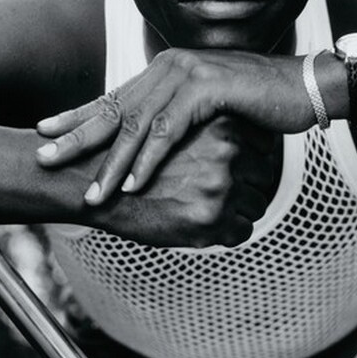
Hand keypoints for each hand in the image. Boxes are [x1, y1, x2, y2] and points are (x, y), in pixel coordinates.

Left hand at [35, 48, 311, 203]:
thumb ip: (178, 117)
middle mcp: (169, 67)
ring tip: (90, 193)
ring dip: (111, 164)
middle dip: (75, 136)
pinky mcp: (207, 89)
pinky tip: (131, 184)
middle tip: (44, 158)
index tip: (44, 132)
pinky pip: (168, 131)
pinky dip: (147, 160)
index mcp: (165, 70)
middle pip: (114, 108)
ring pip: (137, 125)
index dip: (77, 115)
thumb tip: (151, 141)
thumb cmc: (259, 103)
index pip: (113, 97)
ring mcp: (186, 75)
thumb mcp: (209, 109)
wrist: (304, 87)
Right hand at [86, 116, 279, 246]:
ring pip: (257, 203)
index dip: (250, 159)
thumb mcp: (177, 125)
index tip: (235, 167)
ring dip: (239, 210)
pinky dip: (228, 232)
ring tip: (210, 207)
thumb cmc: (134, 154)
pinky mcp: (211, 218)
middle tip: (223, 191)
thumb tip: (249, 140)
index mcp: (222, 125)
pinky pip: (242, 231)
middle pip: (265, 174)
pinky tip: (203, 225)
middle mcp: (227, 152)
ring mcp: (221, 185)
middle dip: (248, 185)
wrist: (91, 181)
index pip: (265, 145)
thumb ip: (211, 129)